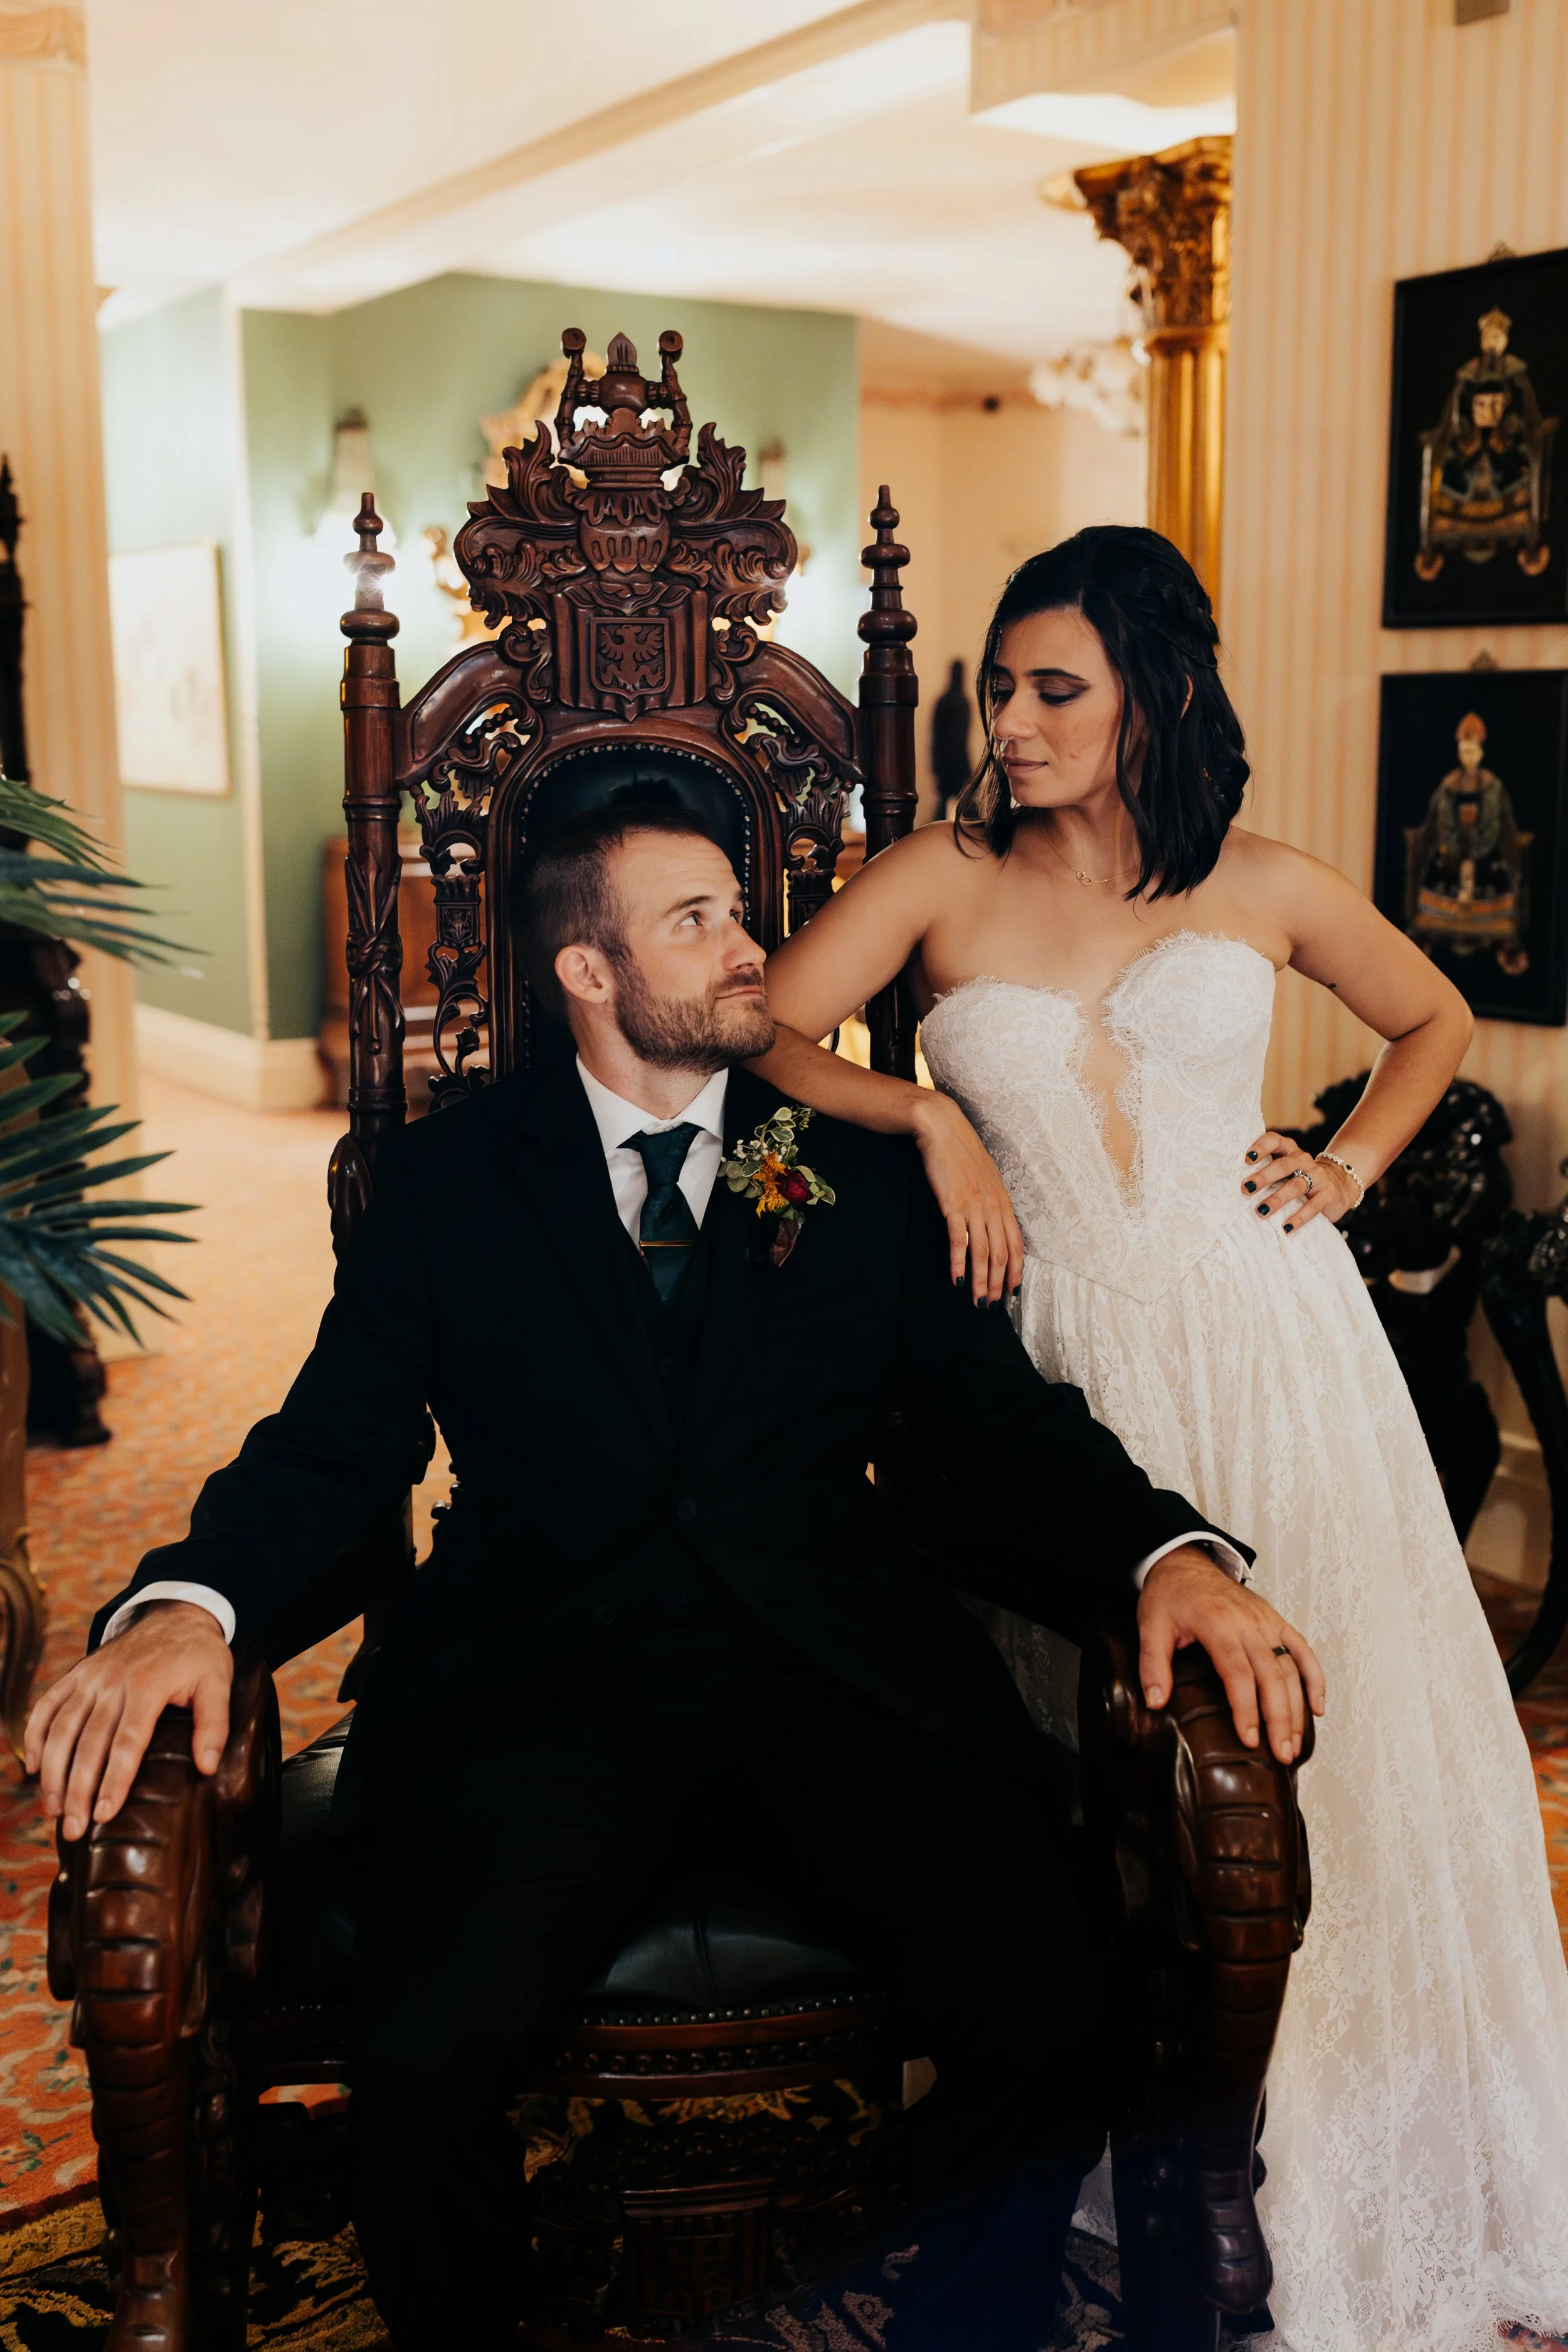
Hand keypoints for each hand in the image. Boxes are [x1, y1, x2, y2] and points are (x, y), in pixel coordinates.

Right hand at [24, 1601, 232, 1840]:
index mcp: (148, 1687)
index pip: (127, 1743)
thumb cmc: (199, 1655)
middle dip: (78, 1790)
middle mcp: (113, 1682)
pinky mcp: (77, 1673)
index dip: (114, 1781)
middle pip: (89, 1743)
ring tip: (53, 1810)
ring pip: (61, 1728)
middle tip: (74, 1829)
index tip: (104, 1816)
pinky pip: (47, 1705)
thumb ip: (214, 1725)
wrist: (177, 1612)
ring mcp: (91, 1677)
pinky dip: (34, 1735)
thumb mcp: (218, 1683)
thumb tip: (207, 1768)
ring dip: (52, 1771)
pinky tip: (33, 1767)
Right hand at [911, 1091, 1024, 1303]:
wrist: (941, 1127)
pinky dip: (958, 1263)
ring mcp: (974, 1205)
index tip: (1013, 1292)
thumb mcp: (984, 1177)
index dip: (1016, 1270)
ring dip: (981, 1281)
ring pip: (983, 1252)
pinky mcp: (953, 1204)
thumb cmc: (960, 1152)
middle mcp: (993, 1206)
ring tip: (978, 1302)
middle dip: (999, 1284)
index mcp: (1003, 1201)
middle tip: (992, 1306)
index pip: (1017, 1243)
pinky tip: (957, 1280)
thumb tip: (992, 1223)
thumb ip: (990, 1201)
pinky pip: (959, 1240)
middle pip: (1002, 1253)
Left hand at [1137, 1543, 1325, 1763]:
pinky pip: (1303, 1651)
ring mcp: (1267, 1622)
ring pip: (1291, 1668)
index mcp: (1218, 1623)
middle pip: (1272, 1675)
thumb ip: (1152, 1665)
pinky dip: (1315, 1679)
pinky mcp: (1276, 1621)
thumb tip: (1155, 1702)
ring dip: (1297, 1708)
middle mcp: (1249, 1623)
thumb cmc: (1169, 1595)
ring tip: (1295, 1746)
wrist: (1185, 1561)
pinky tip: (1317, 1709)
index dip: (1246, 1708)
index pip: (1238, 1672)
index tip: (1249, 1739)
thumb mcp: (1150, 1626)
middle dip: (1280, 1718)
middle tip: (1281, 1754)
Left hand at [1241, 1131, 1358, 1237]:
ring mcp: (1318, 1176)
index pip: (1275, 1141)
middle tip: (1246, 1188)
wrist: (1339, 1184)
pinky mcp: (1328, 1194)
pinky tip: (1286, 1228)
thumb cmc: (1300, 1177)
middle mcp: (1303, 1160)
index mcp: (1289, 1150)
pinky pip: (1313, 1206)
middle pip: (1283, 1165)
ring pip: (1296, 1186)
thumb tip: (1229, 1183)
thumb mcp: (1285, 1169)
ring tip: (1261, 1211)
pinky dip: (1298, 1218)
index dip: (1261, 1147)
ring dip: (1277, 1199)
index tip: (1247, 1158)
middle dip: (1264, 1177)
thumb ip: (1265, 1170)